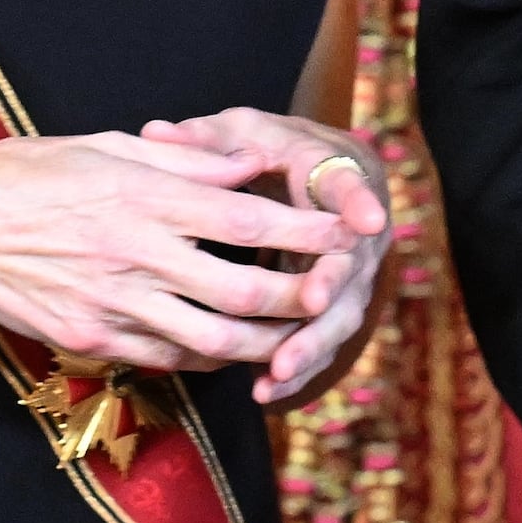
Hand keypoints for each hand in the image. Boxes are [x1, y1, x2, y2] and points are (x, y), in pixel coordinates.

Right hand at [0, 128, 355, 372]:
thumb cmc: (26, 173)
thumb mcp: (106, 146)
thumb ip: (185, 162)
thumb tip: (251, 162)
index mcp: (143, 198)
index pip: (246, 220)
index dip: (305, 231)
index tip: (345, 231)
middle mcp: (135, 255)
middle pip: (243, 292)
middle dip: (300, 300)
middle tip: (336, 297)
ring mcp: (113, 305)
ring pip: (212, 339)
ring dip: (262, 343)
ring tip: (296, 336)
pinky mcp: (91, 340)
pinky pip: (166, 358)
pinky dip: (206, 356)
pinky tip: (228, 348)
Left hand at [138, 107, 396, 404]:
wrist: (323, 179)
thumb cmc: (274, 150)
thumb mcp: (242, 132)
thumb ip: (204, 139)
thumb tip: (156, 132)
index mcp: (333, 172)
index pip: (348, 185)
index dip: (358, 203)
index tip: (365, 220)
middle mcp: (354, 229)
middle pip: (351, 264)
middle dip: (331, 286)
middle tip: (311, 304)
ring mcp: (351, 275)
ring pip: (339, 315)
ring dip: (312, 343)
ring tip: (280, 369)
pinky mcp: (336, 307)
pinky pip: (322, 344)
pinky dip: (298, 367)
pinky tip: (268, 390)